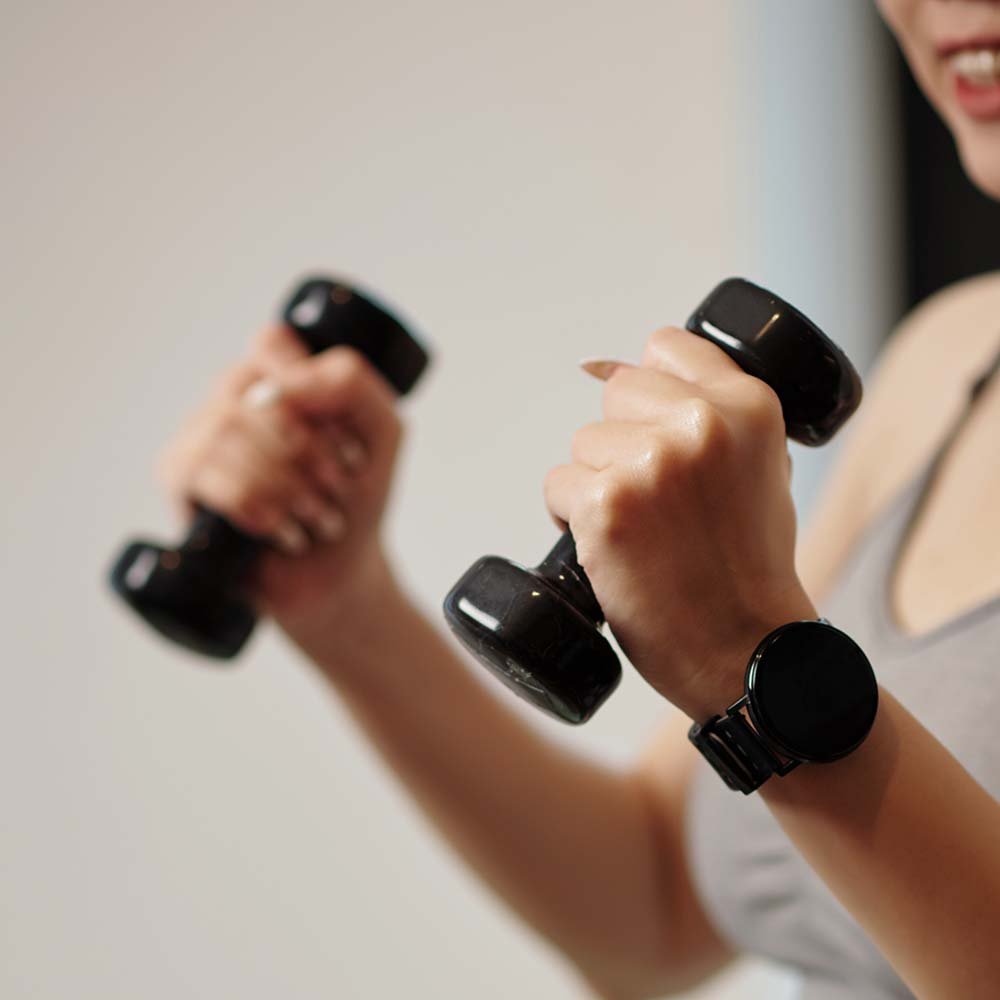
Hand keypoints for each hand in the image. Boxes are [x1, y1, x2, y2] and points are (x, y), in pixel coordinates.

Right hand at [157, 324, 402, 637]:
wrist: (337, 573)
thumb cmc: (353, 499)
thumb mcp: (383, 432)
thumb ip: (352, 382)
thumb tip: (283, 386)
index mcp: (274, 377)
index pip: (271, 343)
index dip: (310, 388)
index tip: (350, 446)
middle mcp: (230, 399)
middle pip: (255, 392)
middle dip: (311, 451)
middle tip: (339, 489)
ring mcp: (197, 435)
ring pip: (226, 429)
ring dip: (288, 484)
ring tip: (318, 518)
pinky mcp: (177, 480)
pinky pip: (203, 472)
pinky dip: (257, 506)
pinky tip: (284, 531)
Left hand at [545, 328, 816, 719]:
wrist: (746, 648)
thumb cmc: (749, 567)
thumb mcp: (764, 467)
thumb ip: (715, 417)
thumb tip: (628, 370)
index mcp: (746, 406)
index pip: (665, 345)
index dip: (650, 389)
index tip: (652, 423)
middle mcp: (700, 424)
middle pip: (615, 392)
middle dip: (622, 440)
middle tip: (656, 500)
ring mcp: (651, 463)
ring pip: (583, 444)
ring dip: (597, 484)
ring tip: (640, 532)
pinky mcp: (606, 505)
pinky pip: (557, 487)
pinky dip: (571, 519)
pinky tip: (611, 548)